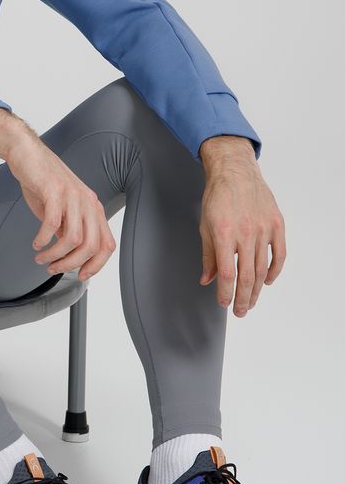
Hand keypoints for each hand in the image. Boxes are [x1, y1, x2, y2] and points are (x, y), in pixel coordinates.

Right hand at [6, 135, 115, 280]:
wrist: (28, 154)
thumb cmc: (44, 182)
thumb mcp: (62, 210)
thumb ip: (68, 229)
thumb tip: (68, 256)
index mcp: (93, 208)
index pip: (106, 244)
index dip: (96, 265)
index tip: (80, 275)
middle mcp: (88, 202)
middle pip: (90, 246)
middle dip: (71, 264)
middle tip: (53, 268)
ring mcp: (73, 195)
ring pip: (72, 239)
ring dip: (55, 255)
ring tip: (41, 258)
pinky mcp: (55, 191)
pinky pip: (52, 224)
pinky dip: (42, 239)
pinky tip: (36, 243)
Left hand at [198, 152, 286, 315]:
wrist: (235, 171)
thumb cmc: (217, 196)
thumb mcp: (204, 225)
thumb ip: (207, 255)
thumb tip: (206, 279)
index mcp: (224, 233)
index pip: (227, 273)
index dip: (226, 292)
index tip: (224, 303)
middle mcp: (246, 232)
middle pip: (247, 275)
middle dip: (243, 298)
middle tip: (240, 312)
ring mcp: (264, 228)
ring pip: (263, 268)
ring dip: (257, 289)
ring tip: (251, 301)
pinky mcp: (277, 223)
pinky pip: (279, 254)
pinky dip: (275, 271)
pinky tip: (268, 281)